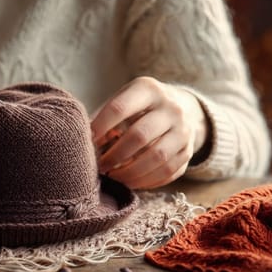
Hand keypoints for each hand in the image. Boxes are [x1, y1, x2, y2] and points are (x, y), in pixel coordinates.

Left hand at [91, 76, 207, 188]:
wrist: (180, 107)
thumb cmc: (138, 106)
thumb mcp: (123, 99)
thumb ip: (104, 116)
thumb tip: (82, 140)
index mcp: (148, 89)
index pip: (119, 108)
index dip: (101, 127)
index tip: (87, 141)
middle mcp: (171, 108)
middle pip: (140, 136)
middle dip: (115, 155)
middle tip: (100, 166)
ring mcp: (184, 130)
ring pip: (157, 157)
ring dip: (130, 172)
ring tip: (113, 177)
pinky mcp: (188, 151)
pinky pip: (168, 172)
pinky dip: (147, 181)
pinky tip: (131, 182)